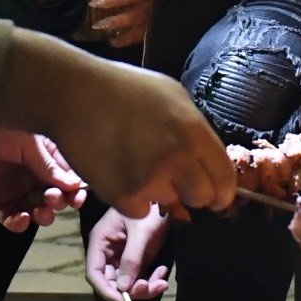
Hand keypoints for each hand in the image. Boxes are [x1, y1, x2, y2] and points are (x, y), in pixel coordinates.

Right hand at [0, 33, 232, 214]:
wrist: (74, 95)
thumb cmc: (122, 89)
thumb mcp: (172, 96)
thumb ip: (194, 130)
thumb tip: (208, 159)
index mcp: (194, 131)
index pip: (226, 178)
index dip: (222, 191)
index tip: (216, 196)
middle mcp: (178, 158)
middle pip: (202, 197)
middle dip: (190, 192)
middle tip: (170, 177)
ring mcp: (150, 178)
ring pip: (168, 203)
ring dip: (156, 191)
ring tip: (134, 162)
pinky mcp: (123, 195)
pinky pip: (139, 210)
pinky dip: (129, 199)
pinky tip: (117, 172)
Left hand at [0, 124, 85, 231]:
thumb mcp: (27, 143)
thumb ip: (47, 165)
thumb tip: (74, 185)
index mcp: (44, 156)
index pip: (67, 177)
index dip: (74, 189)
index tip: (77, 198)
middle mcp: (32, 173)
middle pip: (54, 196)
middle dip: (58, 202)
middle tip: (52, 199)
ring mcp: (13, 187)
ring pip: (35, 209)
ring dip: (42, 215)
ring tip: (40, 213)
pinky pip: (8, 217)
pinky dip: (17, 223)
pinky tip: (20, 220)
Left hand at [86, 0, 152, 48]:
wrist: (174, 8)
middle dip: (115, 0)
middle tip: (95, 3)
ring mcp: (154, 15)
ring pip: (135, 17)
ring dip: (117, 22)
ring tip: (98, 25)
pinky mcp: (153, 30)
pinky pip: (139, 35)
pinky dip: (125, 39)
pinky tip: (111, 41)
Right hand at [87, 204, 174, 300]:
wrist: (166, 197)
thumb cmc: (149, 208)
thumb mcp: (141, 233)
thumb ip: (131, 260)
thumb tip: (123, 289)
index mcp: (101, 241)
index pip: (94, 273)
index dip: (106, 290)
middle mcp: (108, 251)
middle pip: (112, 281)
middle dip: (131, 290)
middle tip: (152, 288)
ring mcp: (122, 255)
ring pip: (127, 282)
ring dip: (144, 287)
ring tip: (161, 282)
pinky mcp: (136, 257)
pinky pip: (139, 276)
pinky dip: (151, 280)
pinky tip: (162, 273)